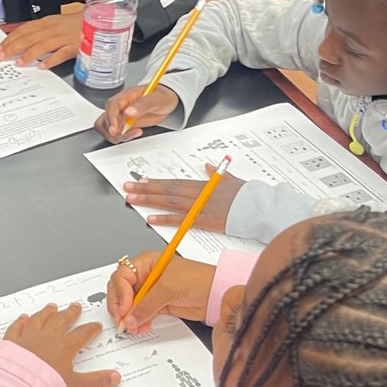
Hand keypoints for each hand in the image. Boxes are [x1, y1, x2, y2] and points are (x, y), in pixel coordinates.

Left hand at [0, 14, 82, 68]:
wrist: (99, 20)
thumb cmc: (76, 24)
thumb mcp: (56, 24)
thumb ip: (41, 32)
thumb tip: (23, 41)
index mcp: (47, 22)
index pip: (24, 29)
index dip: (11, 38)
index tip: (0, 47)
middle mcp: (53, 29)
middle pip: (30, 38)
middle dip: (14, 47)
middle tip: (3, 57)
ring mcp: (64, 37)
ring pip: (43, 45)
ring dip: (29, 55)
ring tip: (19, 63)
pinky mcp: (75, 46)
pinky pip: (61, 53)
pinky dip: (51, 60)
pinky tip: (42, 66)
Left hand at [4, 303, 120, 386]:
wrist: (17, 386)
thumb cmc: (44, 386)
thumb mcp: (75, 386)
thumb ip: (96, 381)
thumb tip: (114, 378)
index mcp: (63, 347)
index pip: (81, 335)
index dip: (90, 329)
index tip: (95, 325)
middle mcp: (46, 338)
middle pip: (60, 321)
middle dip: (69, 314)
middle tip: (75, 307)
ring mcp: (27, 338)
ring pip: (39, 320)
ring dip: (46, 313)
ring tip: (52, 307)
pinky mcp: (11, 343)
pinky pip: (17, 328)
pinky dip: (20, 322)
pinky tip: (22, 318)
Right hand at [94, 85, 179, 142]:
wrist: (167, 102)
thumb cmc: (162, 97)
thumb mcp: (156, 99)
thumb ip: (142, 105)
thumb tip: (129, 112)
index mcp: (126, 96)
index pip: (112, 105)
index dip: (111, 118)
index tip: (115, 130)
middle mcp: (121, 105)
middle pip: (105, 118)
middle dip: (113, 130)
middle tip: (127, 134)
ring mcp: (121, 115)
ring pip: (106, 126)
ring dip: (116, 135)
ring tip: (131, 134)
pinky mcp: (124, 123)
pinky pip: (115, 132)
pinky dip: (121, 136)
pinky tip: (133, 134)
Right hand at [107, 254, 216, 333]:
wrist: (217, 293)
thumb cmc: (199, 279)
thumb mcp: (168, 288)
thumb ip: (146, 304)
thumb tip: (130, 317)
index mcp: (146, 262)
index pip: (122, 276)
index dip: (120, 293)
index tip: (124, 308)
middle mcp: (146, 275)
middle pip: (122, 290)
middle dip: (120, 306)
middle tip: (123, 319)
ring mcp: (151, 290)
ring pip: (130, 304)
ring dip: (129, 316)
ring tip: (133, 327)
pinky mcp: (159, 304)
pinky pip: (142, 313)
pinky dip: (139, 321)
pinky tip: (141, 327)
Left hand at [123, 163, 245, 231]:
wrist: (259, 207)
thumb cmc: (248, 195)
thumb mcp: (231, 179)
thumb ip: (218, 174)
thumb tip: (209, 166)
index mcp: (203, 184)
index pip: (174, 182)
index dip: (156, 181)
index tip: (142, 180)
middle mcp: (198, 193)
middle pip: (166, 189)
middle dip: (145, 188)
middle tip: (127, 187)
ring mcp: (200, 206)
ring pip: (169, 201)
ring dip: (148, 200)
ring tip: (132, 198)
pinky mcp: (204, 220)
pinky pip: (181, 219)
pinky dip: (165, 219)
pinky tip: (151, 218)